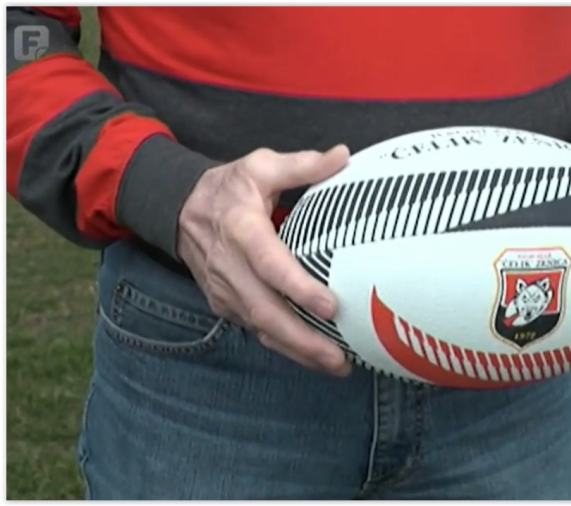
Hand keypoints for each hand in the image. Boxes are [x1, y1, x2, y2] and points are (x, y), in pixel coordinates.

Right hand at [177, 145, 351, 374]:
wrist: (178, 209)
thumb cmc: (228, 188)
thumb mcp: (259, 165)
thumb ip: (302, 164)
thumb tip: (343, 156)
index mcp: (241, 228)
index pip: (269, 263)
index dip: (298, 287)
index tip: (330, 306)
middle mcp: (229, 265)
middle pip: (265, 310)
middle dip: (303, 339)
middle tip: (339, 356)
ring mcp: (225, 290)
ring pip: (261, 328)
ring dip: (298, 351)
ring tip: (336, 365)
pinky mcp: (225, 304)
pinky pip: (257, 330)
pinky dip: (286, 348)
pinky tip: (315, 358)